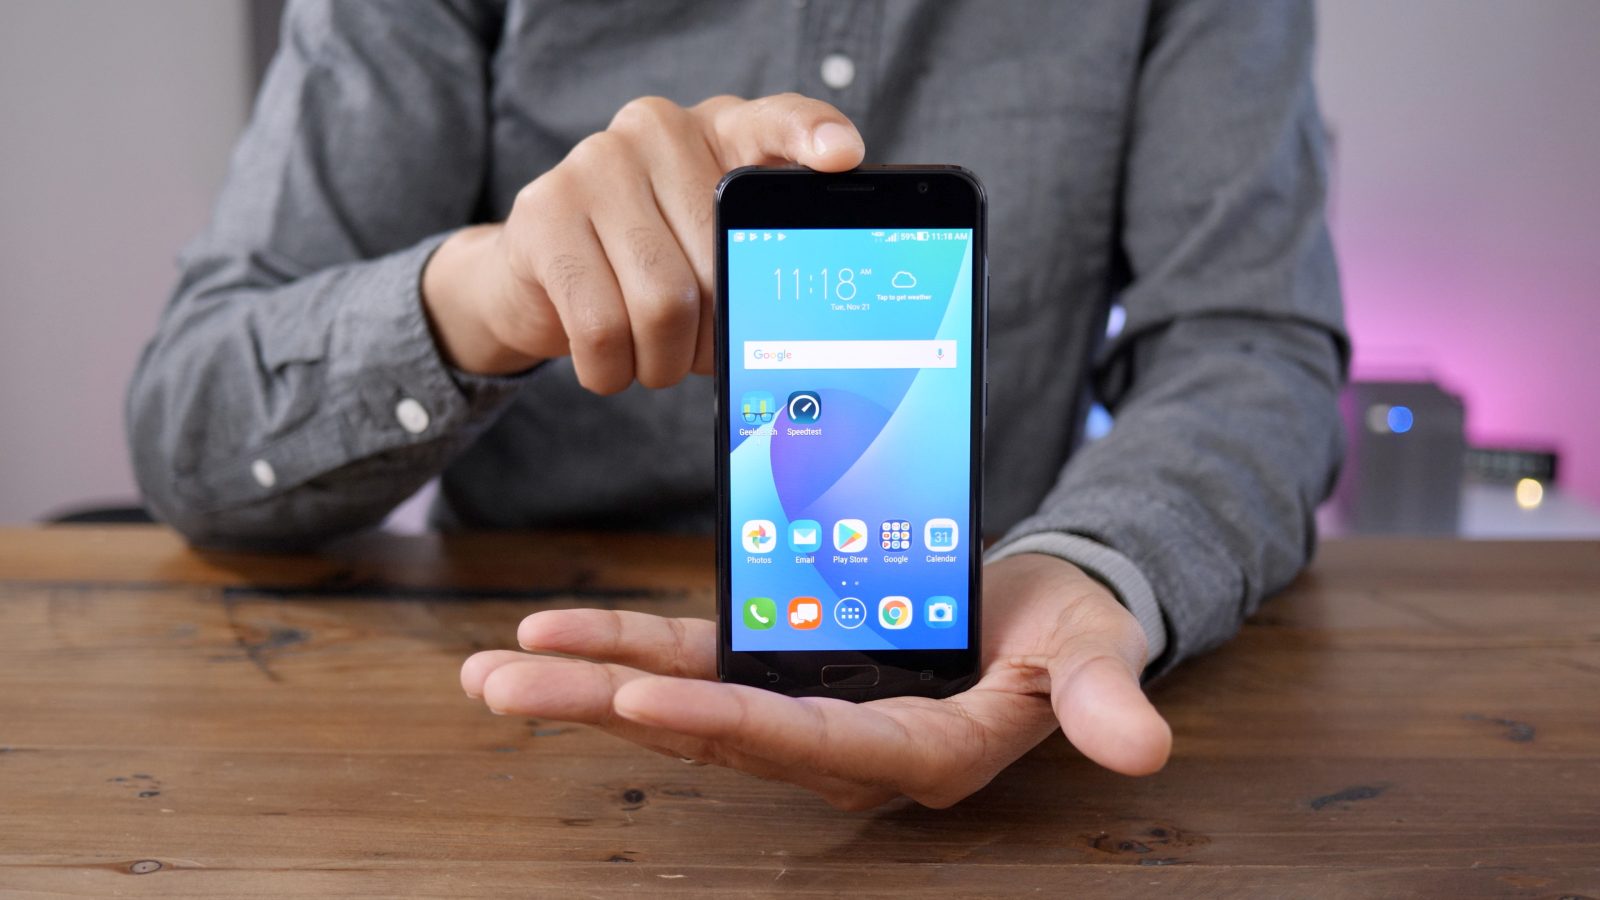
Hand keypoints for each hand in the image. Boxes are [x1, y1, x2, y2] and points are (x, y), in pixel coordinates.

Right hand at [421, 93, 864, 387]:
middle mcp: (659, 130)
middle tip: (702, 353)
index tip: (843, 157)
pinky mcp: (542, 216)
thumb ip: (756, 256)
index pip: (780, 121)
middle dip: (718, 336)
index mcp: (722, 131)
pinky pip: (600, 328)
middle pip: (720, 262)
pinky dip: (612, 370)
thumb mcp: (713, 249)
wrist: (538, 271)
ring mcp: (594, 165)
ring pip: (662, 304)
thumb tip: (792, 331)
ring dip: (664, 362)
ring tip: (655, 356)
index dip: (812, 138)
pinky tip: (610, 360)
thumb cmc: (651, 263)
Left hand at [460, 553, 1171, 809]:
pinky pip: (690, 656)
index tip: (635, 707)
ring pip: (680, 699)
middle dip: (605, 711)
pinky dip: (623, 645)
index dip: (721, 729)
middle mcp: (839, 740)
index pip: (804, 744)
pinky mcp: (780, 661)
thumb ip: (1104, 695)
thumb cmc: (1073, 633)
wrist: (1041, 611)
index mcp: (913, 748)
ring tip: (493, 675)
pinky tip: (553, 632)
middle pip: (711, 733)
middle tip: (506, 691)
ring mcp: (800, 701)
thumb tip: (1143, 746)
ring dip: (586, 685)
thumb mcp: (1097, 651)